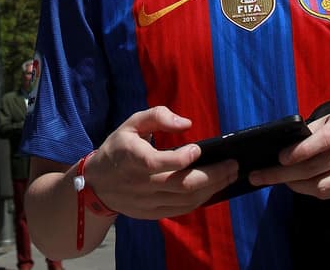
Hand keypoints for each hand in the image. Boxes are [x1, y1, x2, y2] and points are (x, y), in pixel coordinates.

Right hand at [86, 107, 238, 219]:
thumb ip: (157, 116)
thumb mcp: (131, 124)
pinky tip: (213, 188)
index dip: (182, 158)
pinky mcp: (153, 213)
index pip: (159, 163)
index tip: (198, 149)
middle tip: (233, 165)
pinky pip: (182, 209)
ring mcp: (148, 202)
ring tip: (230, 175)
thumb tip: (186, 123)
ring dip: (212, 188)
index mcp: (132, 158)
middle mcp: (141, 184)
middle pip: (182, 185)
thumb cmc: (118, 148)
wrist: (97, 185)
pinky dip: (201, 200)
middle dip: (212, 176)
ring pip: (186, 200)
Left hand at [247, 109, 329, 198]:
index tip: (278, 158)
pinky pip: (328, 194)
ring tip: (273, 180)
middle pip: (313, 168)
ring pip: (319, 186)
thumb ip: (311, 130)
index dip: (297, 152)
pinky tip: (294, 185)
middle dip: (281, 174)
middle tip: (258, 176)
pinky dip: (308, 191)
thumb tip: (284, 143)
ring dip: (292, 185)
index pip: (320, 143)